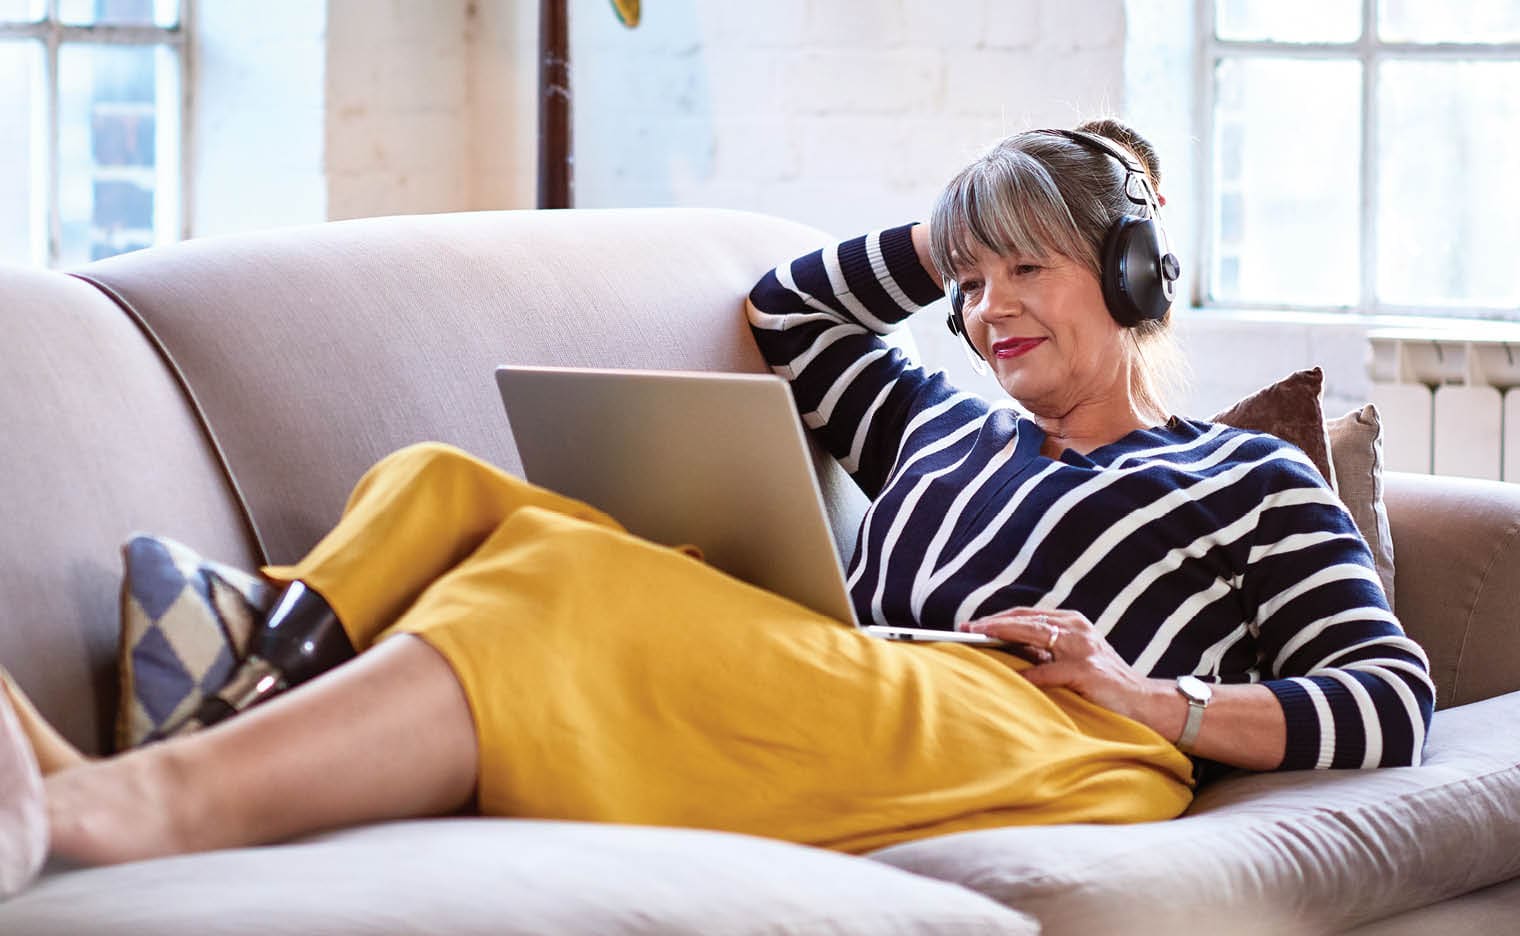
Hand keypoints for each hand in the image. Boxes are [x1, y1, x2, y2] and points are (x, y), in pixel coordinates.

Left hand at [960, 607, 1155, 723]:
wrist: (1145, 703)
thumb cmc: (1102, 683)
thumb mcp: (1070, 660)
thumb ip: (1042, 653)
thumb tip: (1003, 649)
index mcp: (1071, 623)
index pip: (1027, 615)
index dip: (997, 618)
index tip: (971, 624)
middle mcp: (1077, 629)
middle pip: (1027, 619)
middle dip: (994, 623)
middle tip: (966, 628)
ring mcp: (1084, 648)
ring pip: (1036, 634)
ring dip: (1004, 634)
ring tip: (980, 638)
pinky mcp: (1088, 671)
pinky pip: (1051, 671)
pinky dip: (1030, 674)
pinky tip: (1011, 677)